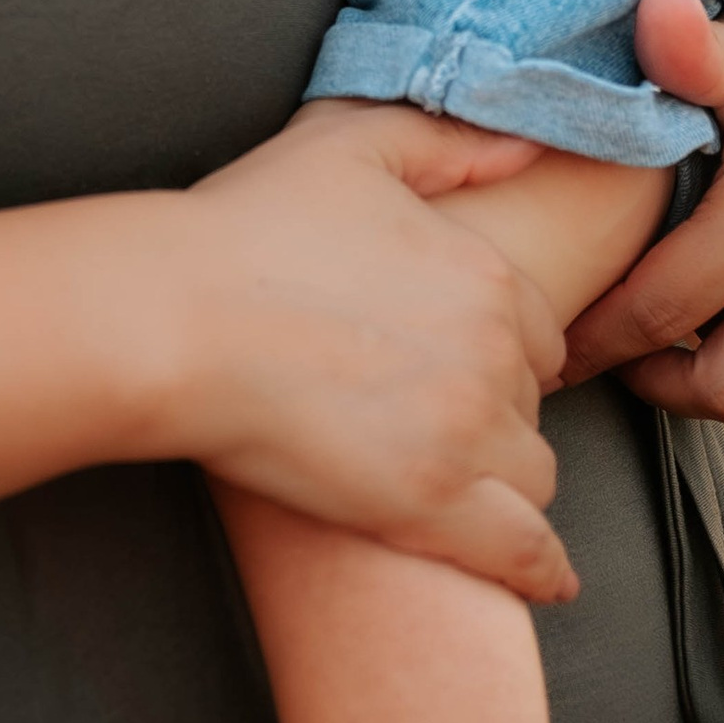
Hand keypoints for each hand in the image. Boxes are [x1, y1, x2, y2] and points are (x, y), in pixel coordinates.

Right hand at [171, 99, 576, 602]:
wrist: (176, 317)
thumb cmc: (245, 230)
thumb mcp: (352, 146)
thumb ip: (449, 142)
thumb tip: (525, 149)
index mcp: (485, 276)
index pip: (539, 332)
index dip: (501, 350)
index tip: (457, 362)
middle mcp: (492, 355)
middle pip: (532, 405)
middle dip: (495, 412)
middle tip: (428, 418)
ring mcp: (464, 435)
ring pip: (533, 476)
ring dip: (505, 480)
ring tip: (456, 486)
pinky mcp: (426, 505)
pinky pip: (520, 551)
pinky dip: (540, 568)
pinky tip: (548, 580)